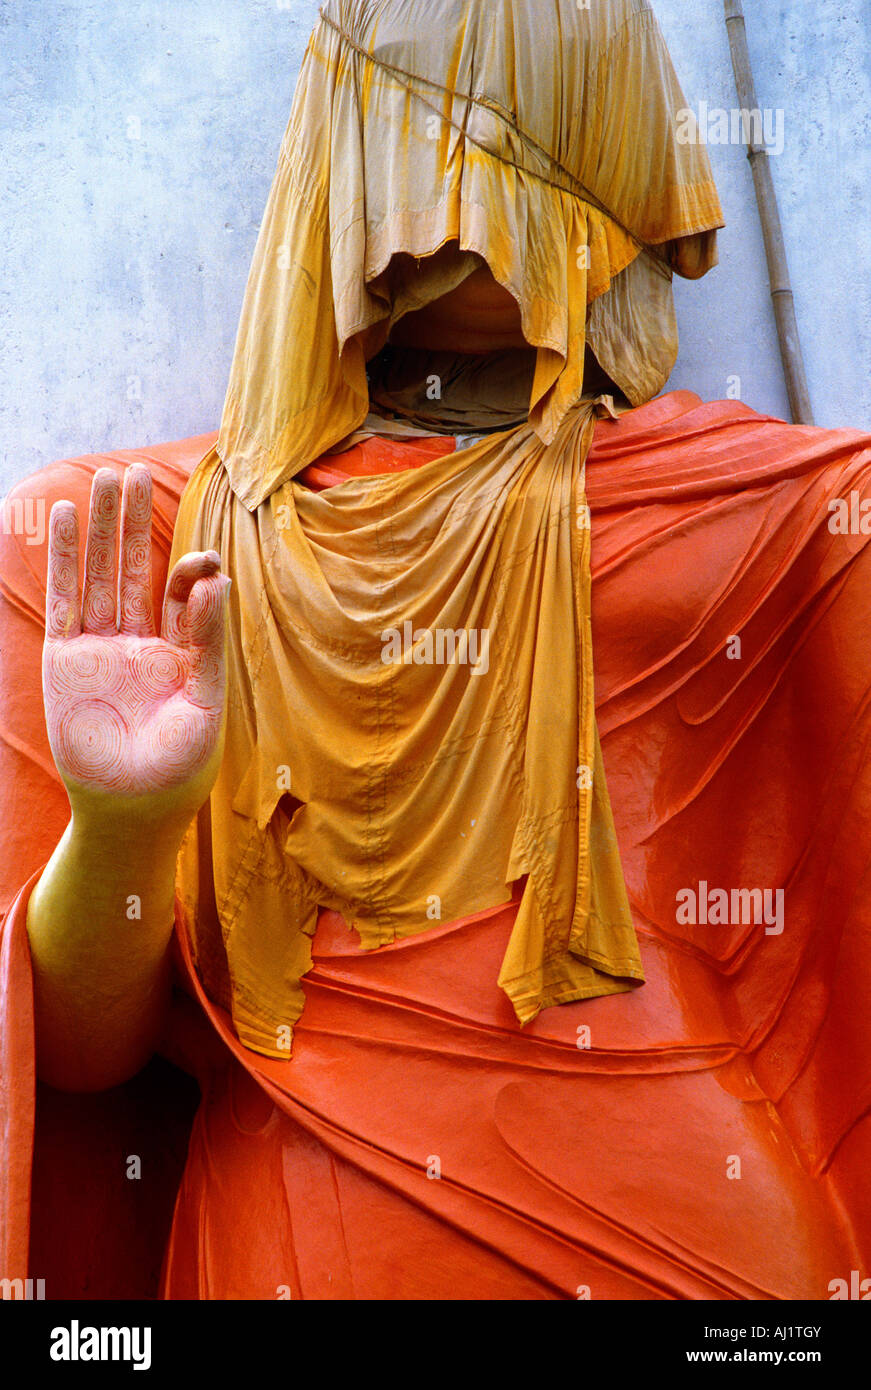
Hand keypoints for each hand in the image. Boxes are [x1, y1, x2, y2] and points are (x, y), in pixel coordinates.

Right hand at [43, 464, 229, 827]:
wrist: (134, 808)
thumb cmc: (181, 766)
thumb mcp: (208, 700)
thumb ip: (210, 640)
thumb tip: (219, 579)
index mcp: (179, 652)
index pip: (182, 593)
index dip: (191, 569)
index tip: (203, 562)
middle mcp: (138, 643)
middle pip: (133, 568)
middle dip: (134, 522)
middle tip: (134, 472)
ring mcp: (100, 649)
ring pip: (97, 574)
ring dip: (99, 528)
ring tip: (104, 478)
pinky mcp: (66, 659)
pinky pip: (63, 600)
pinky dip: (62, 559)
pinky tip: (62, 518)